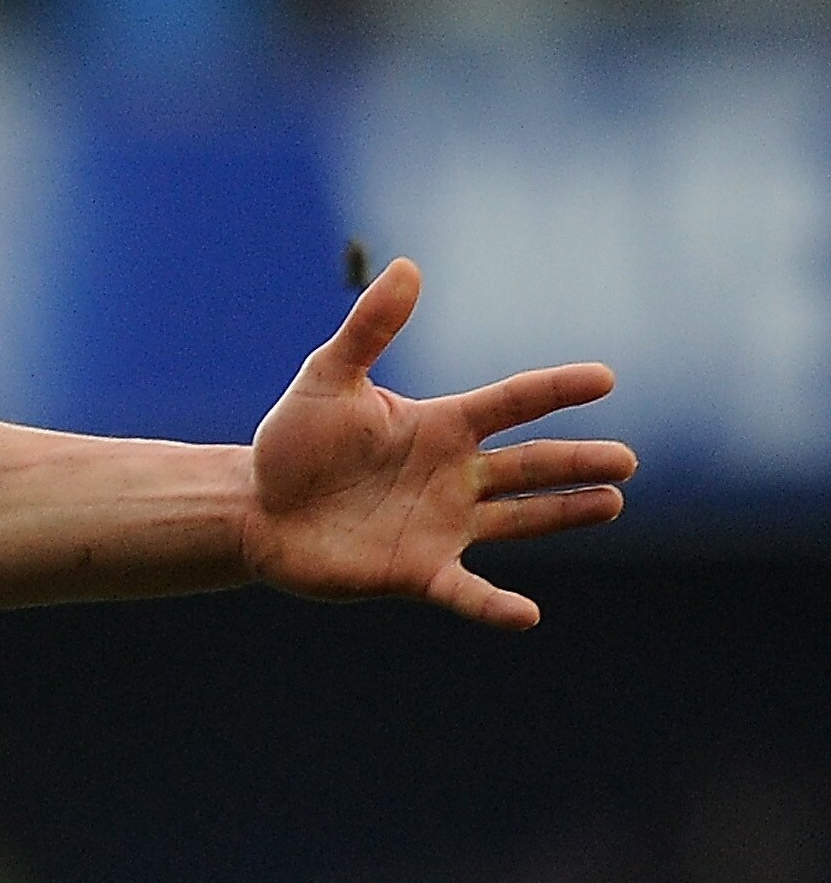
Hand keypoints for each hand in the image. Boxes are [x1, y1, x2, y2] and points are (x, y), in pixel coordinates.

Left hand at [243, 258, 627, 628]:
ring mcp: (441, 525)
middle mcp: (453, 476)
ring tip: (612, 502)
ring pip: (519, 519)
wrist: (254, 507)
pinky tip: (527, 616)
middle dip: (577, 462)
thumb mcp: (327, 378)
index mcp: (440, 426)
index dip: (554, 390)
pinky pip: (465, 591)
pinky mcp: (417, 570)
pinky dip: (495, 606)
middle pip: (529, 465)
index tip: (604, 377)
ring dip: (564, 513)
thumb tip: (409, 266)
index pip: (510, 404)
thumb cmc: (293, 442)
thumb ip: (370, 329)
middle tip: (627, 461)